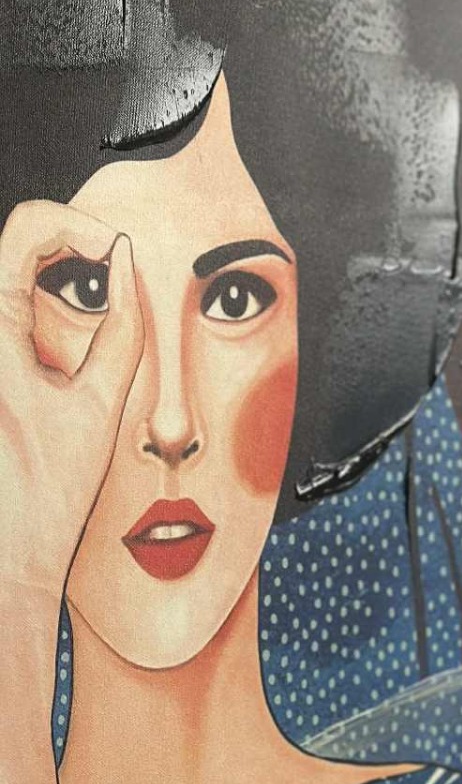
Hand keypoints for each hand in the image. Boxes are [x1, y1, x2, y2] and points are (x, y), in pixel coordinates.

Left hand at [0, 201, 143, 608]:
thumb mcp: (100, 405)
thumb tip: (128, 264)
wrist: (4, 559)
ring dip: (46, 276)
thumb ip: (123, 327)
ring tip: (89, 307)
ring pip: (5, 278)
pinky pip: (4, 315)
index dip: (80, 225)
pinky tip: (55, 348)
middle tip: (111, 272)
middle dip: (66, 245)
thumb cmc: (44, 498)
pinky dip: (30, 309)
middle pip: (12, 245)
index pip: (27, 226)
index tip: (114, 253)